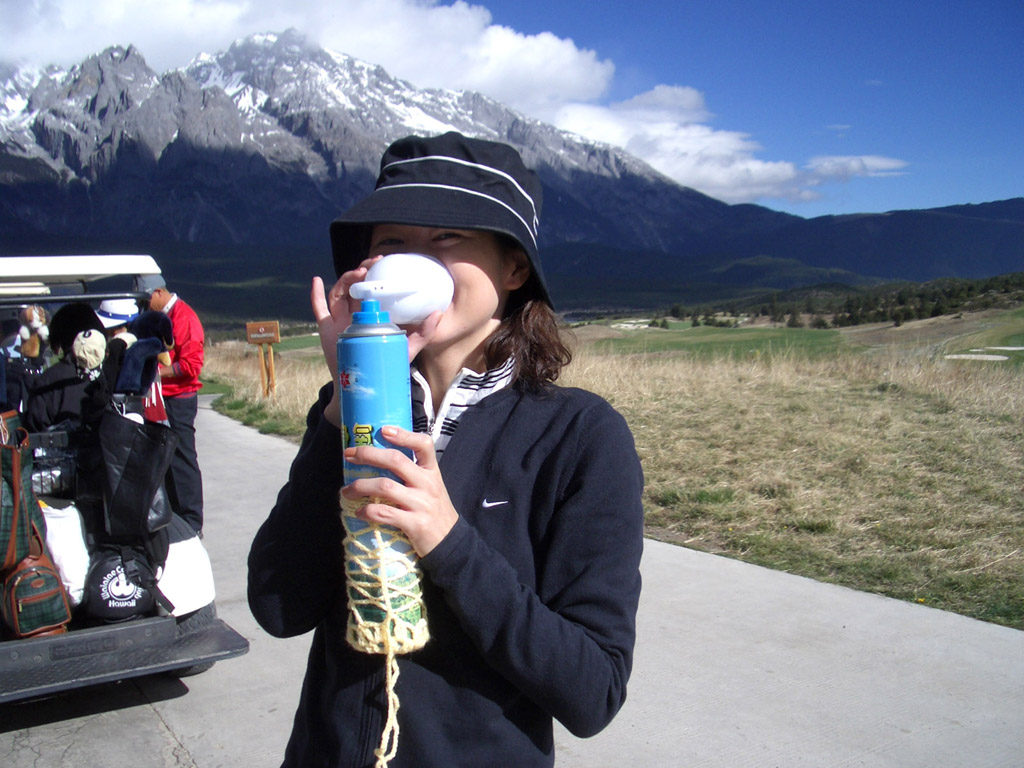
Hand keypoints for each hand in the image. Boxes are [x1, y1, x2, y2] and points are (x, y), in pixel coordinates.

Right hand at [311, 259, 441, 425]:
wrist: (364, 384)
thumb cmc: (385, 362)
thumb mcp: (407, 347)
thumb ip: (423, 333)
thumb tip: (438, 313)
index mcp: (371, 313)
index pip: (370, 288)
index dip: (373, 273)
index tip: (381, 263)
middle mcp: (354, 313)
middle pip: (354, 286)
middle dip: (361, 271)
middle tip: (372, 264)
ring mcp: (339, 319)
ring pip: (339, 293)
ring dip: (345, 279)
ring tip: (356, 273)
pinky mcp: (327, 328)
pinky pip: (319, 308)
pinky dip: (315, 294)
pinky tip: (317, 281)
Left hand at [340, 426, 457, 556]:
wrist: (450, 542)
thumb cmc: (435, 510)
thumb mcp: (431, 486)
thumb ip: (413, 473)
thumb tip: (379, 459)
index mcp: (432, 472)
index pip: (424, 445)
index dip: (404, 434)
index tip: (383, 430)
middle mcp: (428, 484)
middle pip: (396, 460)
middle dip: (368, 455)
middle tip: (349, 455)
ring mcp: (421, 504)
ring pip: (385, 486)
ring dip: (360, 486)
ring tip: (346, 491)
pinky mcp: (414, 524)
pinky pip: (384, 513)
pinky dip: (367, 512)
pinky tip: (359, 512)